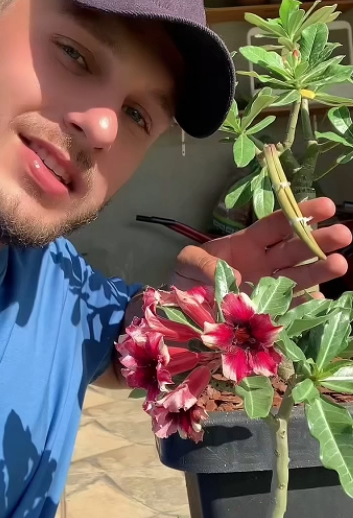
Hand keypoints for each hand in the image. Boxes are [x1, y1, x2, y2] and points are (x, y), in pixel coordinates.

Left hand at [172, 197, 351, 296]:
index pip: (276, 225)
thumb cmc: (186, 277)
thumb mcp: (186, 262)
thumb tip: (234, 278)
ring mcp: (268, 286)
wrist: (180, 307)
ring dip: (318, 270)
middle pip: (294, 248)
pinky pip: (290, 306)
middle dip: (317, 240)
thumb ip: (201, 263)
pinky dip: (304, 305)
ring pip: (298, 275)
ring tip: (339, 264)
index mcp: (247, 243)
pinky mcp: (268, 310)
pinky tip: (320, 301)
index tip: (324, 207)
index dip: (298, 215)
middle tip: (343, 234)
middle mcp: (264, 262)